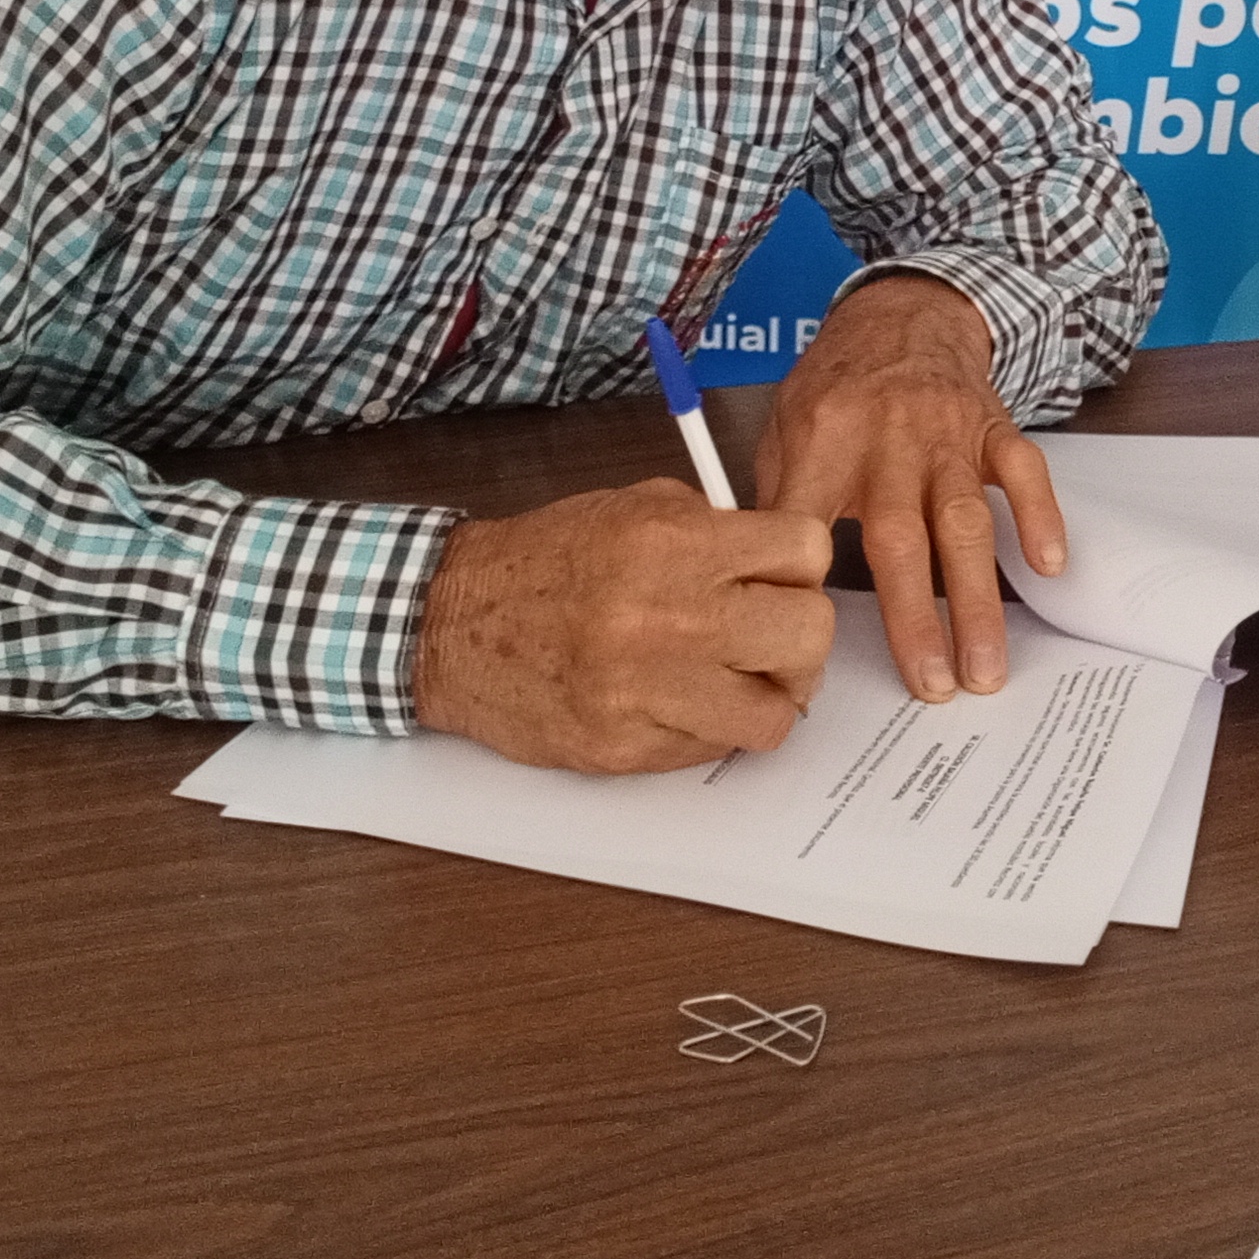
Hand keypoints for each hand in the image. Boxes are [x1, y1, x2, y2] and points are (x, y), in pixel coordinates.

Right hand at [411, 481, 833, 772]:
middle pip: (807, 636)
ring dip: (765, 700)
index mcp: (673, 542)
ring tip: (734, 683)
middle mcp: (667, 615)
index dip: (803, 567)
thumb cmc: (543, 560)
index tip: (784, 578)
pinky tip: (679, 703)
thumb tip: (781, 562)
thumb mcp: (632, 507)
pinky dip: (710, 731)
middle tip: (771, 640)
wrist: (451, 623)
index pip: (806, 553)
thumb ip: (712, 529)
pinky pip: (713, 751)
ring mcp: (647, 690)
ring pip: (775, 715)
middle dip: (799, 640)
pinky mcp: (626, 748)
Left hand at [753, 272, 1061, 702]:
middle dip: (916, 619)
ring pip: (964, 521)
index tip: (810, 655)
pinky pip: (1021, 473)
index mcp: (823, 438)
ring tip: (986, 666)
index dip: (806, 589)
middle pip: (900, 538)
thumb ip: (777, 500)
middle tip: (933, 688)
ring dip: (977, 598)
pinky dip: (1039, 517)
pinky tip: (1047, 567)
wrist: (901, 315)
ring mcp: (945, 433)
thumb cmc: (837, 386)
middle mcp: (887, 438)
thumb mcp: (783, 427)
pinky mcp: (991, 427)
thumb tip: (762, 586)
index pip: (808, 523)